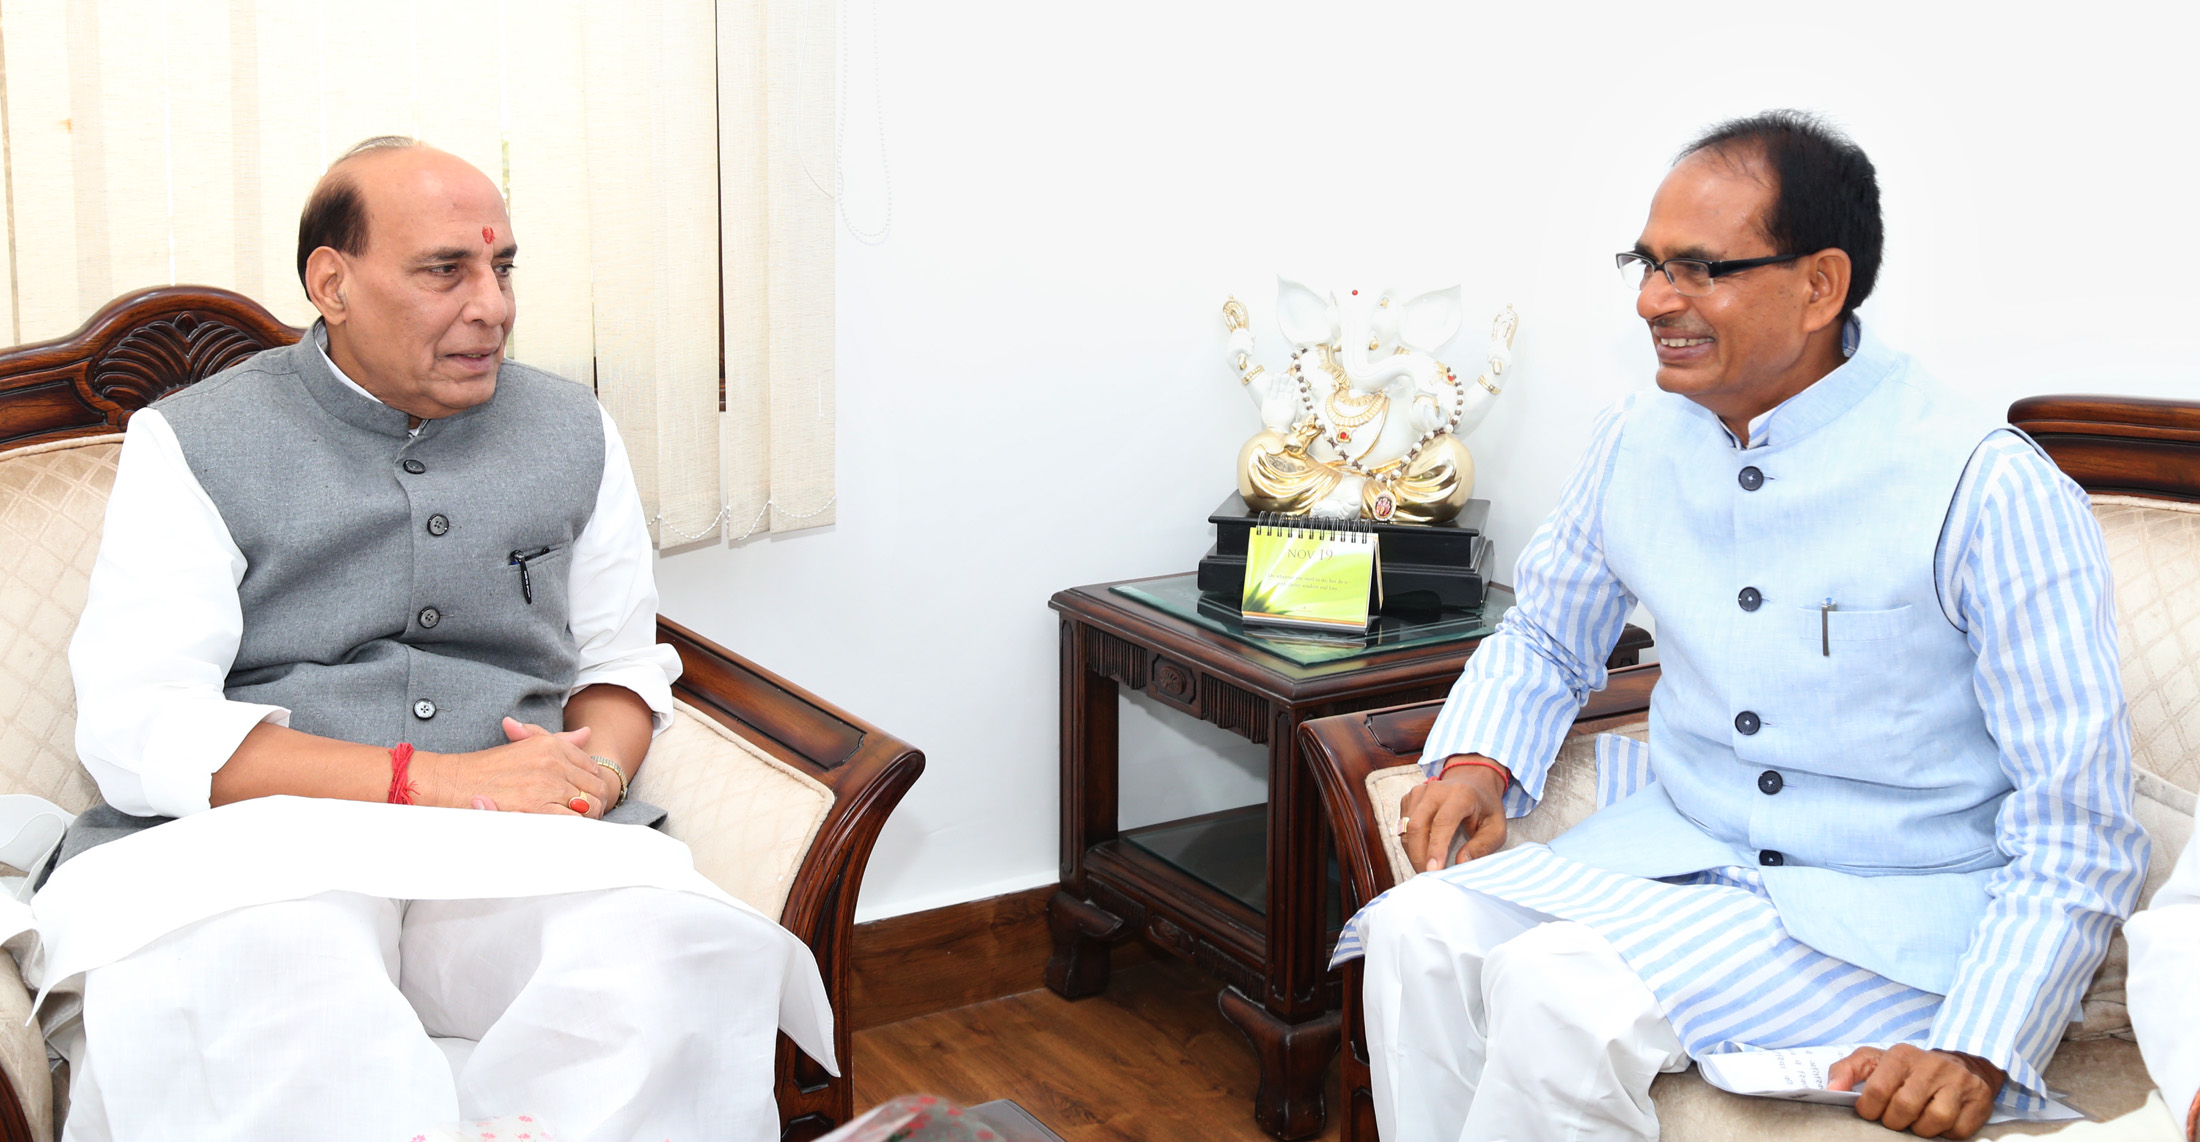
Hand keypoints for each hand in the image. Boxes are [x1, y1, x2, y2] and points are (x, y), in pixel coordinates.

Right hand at [414, 718, 616, 817]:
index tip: (580, 796)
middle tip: (580, 816)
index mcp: (552, 745)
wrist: (456, 781)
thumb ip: (559, 741)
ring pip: (588, 807)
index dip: (590, 786)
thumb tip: (586, 733)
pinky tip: (561, 831)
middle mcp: (553, 761)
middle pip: (595, 789)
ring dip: (584, 819)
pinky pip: (570, 822)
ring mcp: (546, 784)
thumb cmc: (490, 768)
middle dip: (592, 805)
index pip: (592, 768)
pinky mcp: (536, 807)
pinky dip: (571, 828)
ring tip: (571, 825)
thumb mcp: (527, 746)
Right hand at [1400, 755, 1509, 872]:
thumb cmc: (1486, 807)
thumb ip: (1482, 846)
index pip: (1442, 822)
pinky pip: (1403, 826)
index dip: (1436, 848)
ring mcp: (1419, 792)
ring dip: (1413, 852)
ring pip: (1407, 828)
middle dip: (1419, 856)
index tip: (1434, 871)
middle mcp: (1436, 790)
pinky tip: (1422, 852)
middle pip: (1418, 826)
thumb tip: (1461, 863)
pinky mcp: (1409, 798)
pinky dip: (1410, 844)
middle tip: (1428, 877)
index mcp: (1461, 794)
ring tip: (1426, 867)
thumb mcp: (1496, 828)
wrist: (1473, 781)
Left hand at [1828, 1044, 2002, 1138]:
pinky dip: (1945, 1134)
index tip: (1870, 1113)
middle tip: (1895, 1120)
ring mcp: (1958, 1082)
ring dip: (1920, 1129)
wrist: (1960, 1064)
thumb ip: (1845, 1071)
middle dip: (1894, 1122)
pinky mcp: (1979, 1100)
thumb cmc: (1909, 1069)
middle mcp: (1932, 1065)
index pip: (1877, 1089)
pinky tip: (1939, 1123)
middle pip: (1904, 1108)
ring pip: (1933, 1120)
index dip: (1870, 1110)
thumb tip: (1831, 1090)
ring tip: (1916, 1121)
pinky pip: (1957, 1131)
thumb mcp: (1874, 1061)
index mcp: (1902, 1055)